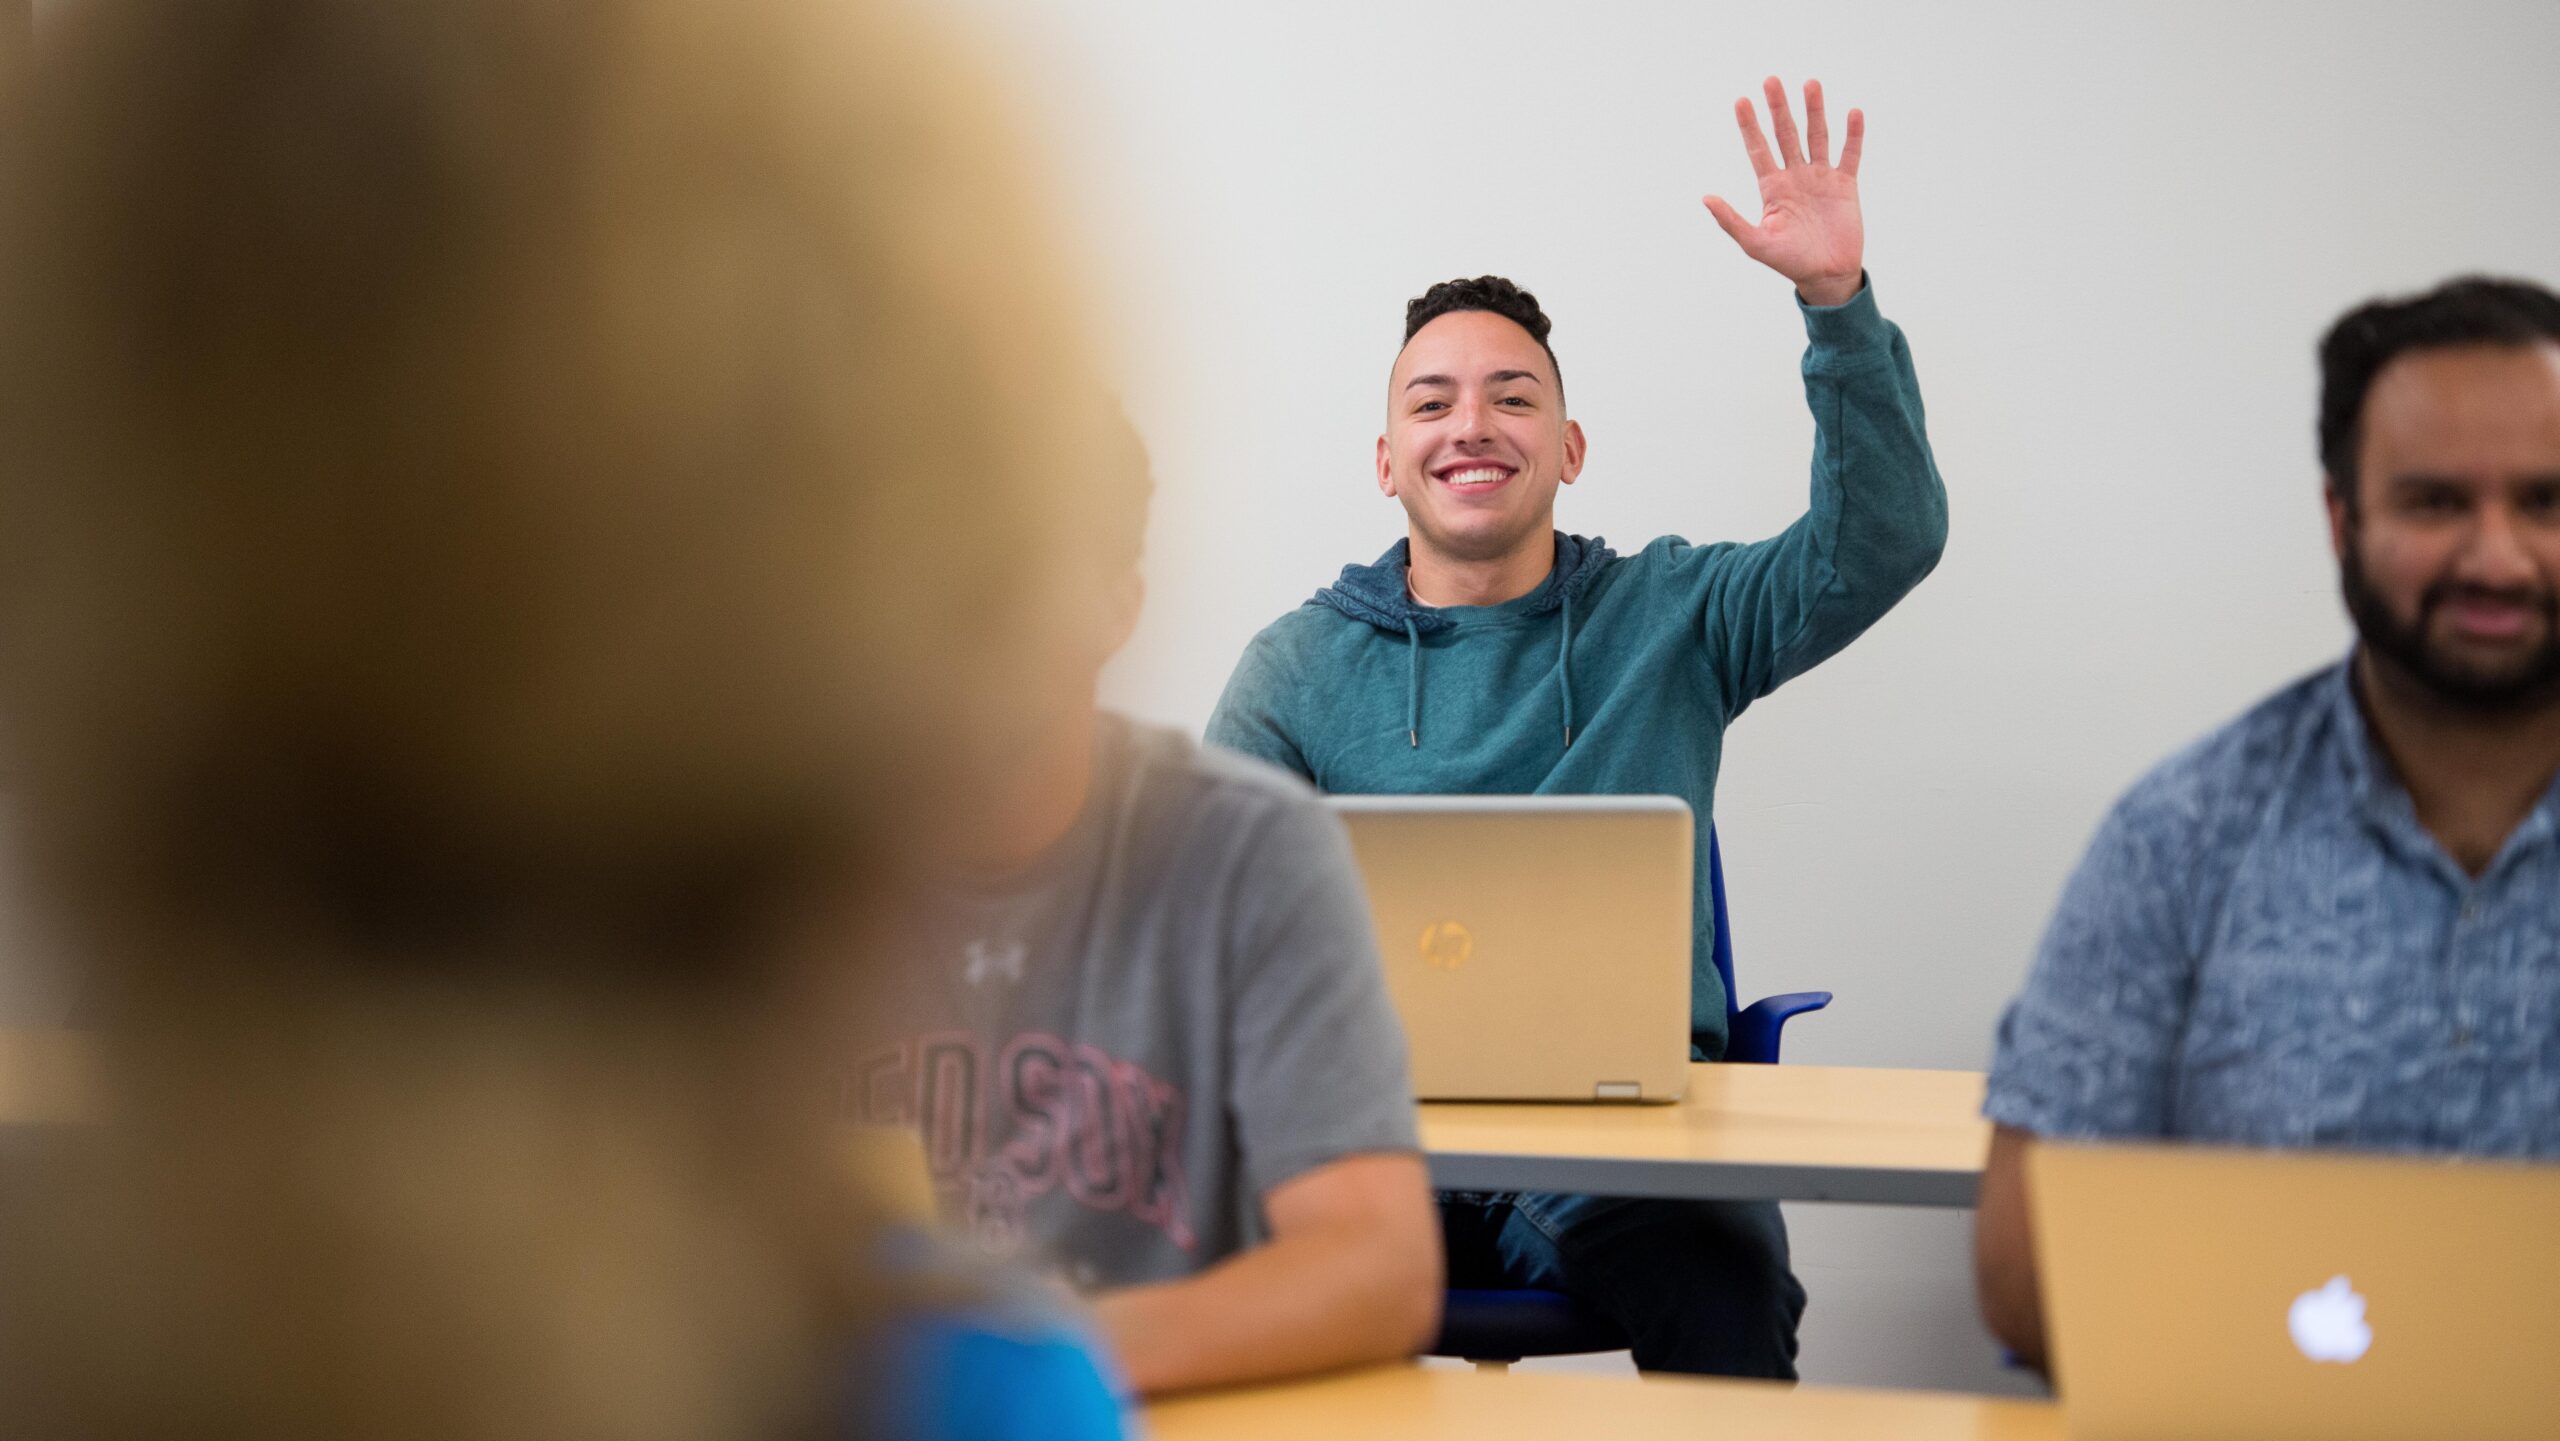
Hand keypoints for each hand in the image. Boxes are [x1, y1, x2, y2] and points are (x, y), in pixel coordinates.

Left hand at [1703, 77, 1865, 306]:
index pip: (1758, 149)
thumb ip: (1731, 220)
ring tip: (1810, 84)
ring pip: (1816, 136)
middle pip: (1785, 134)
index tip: (1741, 101)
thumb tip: (1706, 197)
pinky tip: (1853, 113)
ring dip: (1814, 111)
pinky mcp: (1845, 185)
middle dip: (1778, 108)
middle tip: (1771, 80)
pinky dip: (1853, 135)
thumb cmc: (1789, 262)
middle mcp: (1795, 176)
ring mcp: (1821, 178)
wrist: (1826, 275)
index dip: (1749, 126)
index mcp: (1773, 188)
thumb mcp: (1755, 243)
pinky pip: (1850, 154)